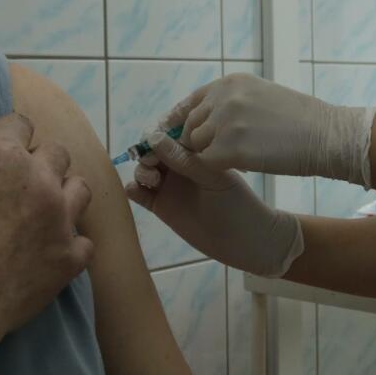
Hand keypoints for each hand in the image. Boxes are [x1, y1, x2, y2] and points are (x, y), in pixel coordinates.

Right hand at [0, 115, 92, 347]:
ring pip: (79, 190)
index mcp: (0, 155)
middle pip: (56, 153)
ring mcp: (59, 221)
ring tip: (40, 211)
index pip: (19, 124)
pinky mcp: (68, 261)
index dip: (7, 135)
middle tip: (15, 184)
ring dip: (62, 194)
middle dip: (38, 161)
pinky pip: (85, 241)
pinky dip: (69, 243)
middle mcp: (39, 181)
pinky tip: (49, 250)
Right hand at [126, 135, 304, 277]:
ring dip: (141, 170)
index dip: (157, 134)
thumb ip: (183, 159)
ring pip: (144, 171)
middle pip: (152, 152)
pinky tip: (135, 190)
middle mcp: (179, 165)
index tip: (151, 138)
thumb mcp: (211, 177)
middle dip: (146, 152)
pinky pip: (140, 193)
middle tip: (151, 161)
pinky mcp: (160, 205)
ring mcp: (169, 185)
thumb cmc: (235, 203)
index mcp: (195, 152)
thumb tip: (153, 137)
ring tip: (153, 180)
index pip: (170, 135)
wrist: (242, 240)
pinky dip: (133, 189)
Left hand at [164, 73, 375, 183]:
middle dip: (196, 144)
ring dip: (209, 157)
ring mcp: (225, 123)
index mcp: (230, 83)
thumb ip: (232, 104)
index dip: (180, 124)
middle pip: (190, 127)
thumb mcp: (262, 97)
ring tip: (235, 161)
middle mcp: (223, 98)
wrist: (326, 136)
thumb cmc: (302, 121)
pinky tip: (238, 171)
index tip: (173, 139)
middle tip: (212, 158)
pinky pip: (205, 165)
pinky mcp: (229, 149)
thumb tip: (207, 122)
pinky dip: (216, 171)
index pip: (190, 104)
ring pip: (195, 147)